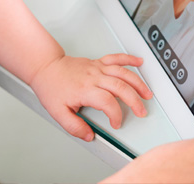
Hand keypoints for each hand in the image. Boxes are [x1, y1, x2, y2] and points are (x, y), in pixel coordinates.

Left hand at [30, 54, 152, 140]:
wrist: (46, 67)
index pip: (108, 102)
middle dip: (134, 100)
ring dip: (137, 82)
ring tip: (147, 93)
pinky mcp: (97, 62)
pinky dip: (128, 58)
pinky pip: (115, 58)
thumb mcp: (58, 112)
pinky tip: (138, 62)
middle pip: (120, 87)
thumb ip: (74, 126)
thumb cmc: (51, 87)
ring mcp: (96, 68)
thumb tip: (89, 135)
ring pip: (122, 72)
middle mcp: (93, 77)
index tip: (116, 123)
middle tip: (141, 111)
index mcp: (85, 89)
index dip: (116, 115)